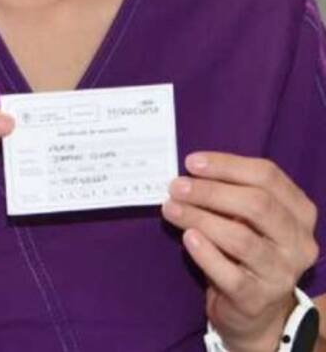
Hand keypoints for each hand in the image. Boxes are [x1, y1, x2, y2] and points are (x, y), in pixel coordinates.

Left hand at [162, 153, 318, 351]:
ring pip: (241, 238)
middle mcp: (298, 242)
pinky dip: (206, 253)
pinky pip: (230, 273)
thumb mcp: (245, 217)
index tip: (191, 162)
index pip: (268, 176)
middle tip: (176, 187)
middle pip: (257, 204)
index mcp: (299, 212)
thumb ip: (228, 193)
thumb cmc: (244, 249)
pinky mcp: (258, 298)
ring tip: (171, 209)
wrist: (252, 307)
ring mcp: (282, 273)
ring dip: (200, 218)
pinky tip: (188, 238)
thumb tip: (188, 174)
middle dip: (210, 192)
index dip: (227, 165)